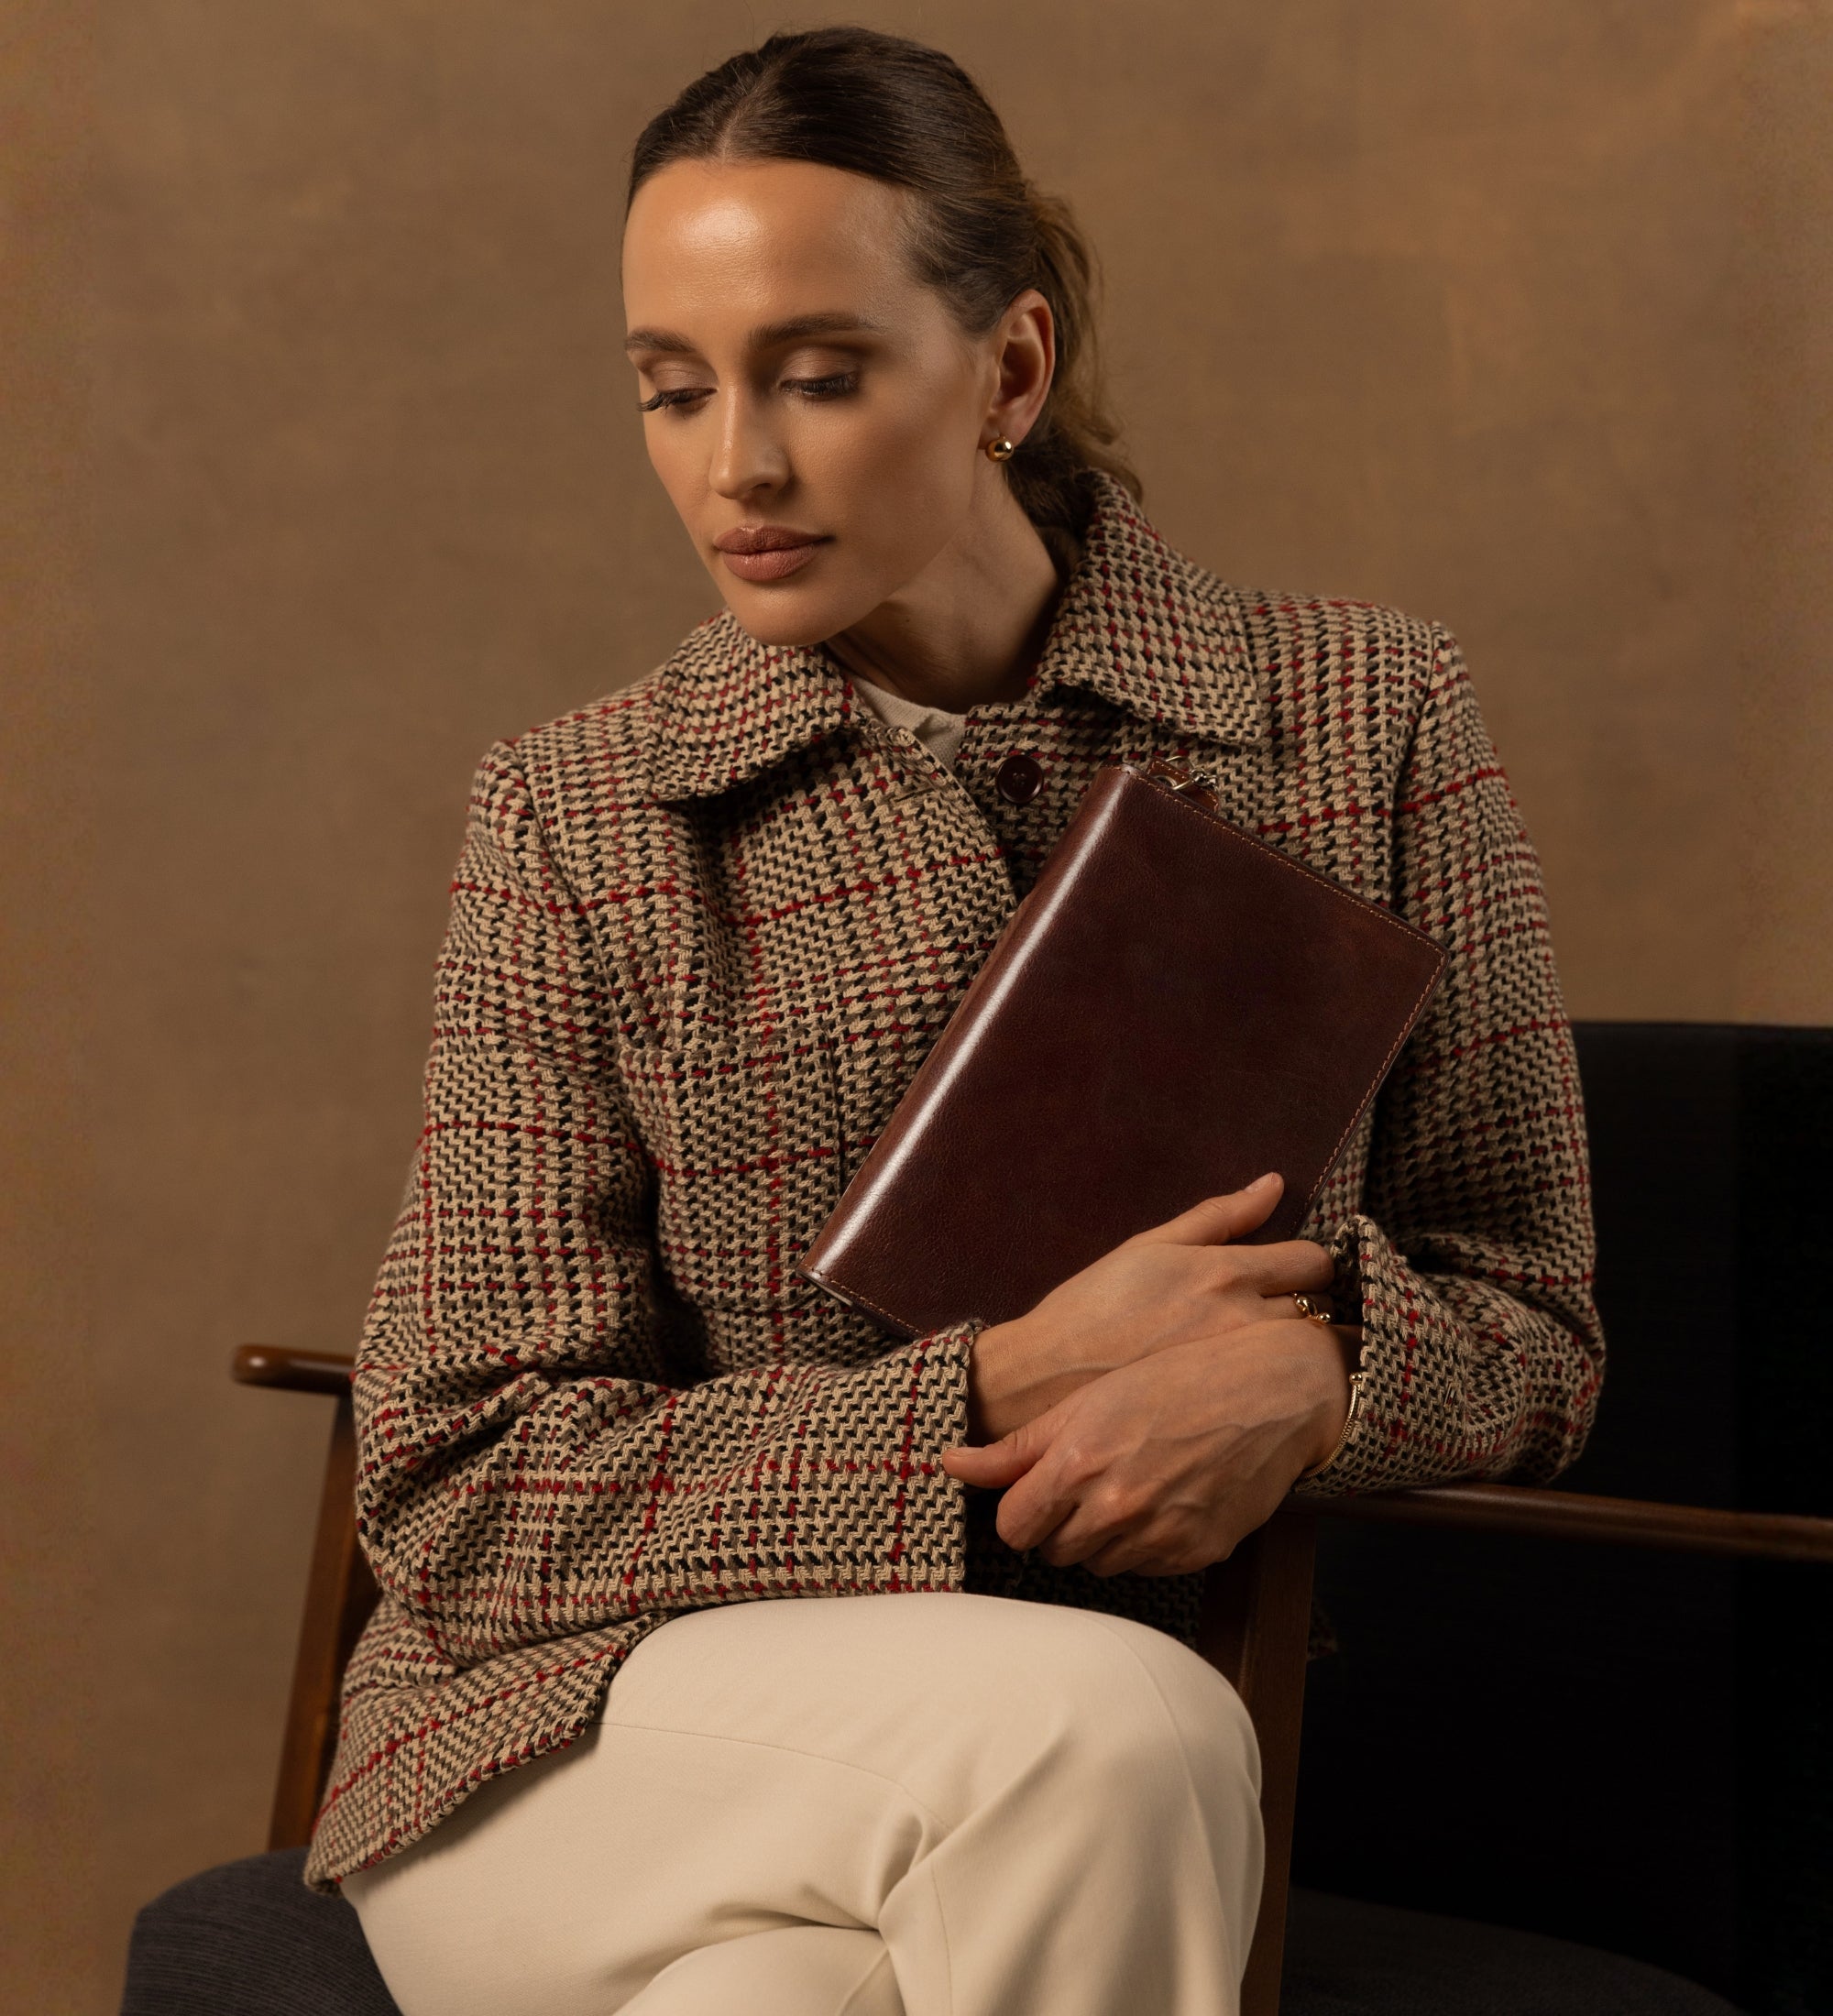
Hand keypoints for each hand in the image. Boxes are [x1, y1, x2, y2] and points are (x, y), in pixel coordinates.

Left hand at [943, 1317, 1357, 1576]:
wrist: (1270, 1392)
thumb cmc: (1173, 1380)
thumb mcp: (1086, 1401)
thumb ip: (1015, 1447)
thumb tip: (947, 1464)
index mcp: (1076, 1465)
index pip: (1013, 1527)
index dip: (1021, 1509)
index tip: (1037, 1490)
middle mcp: (1114, 1509)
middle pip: (1053, 1551)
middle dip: (1061, 1522)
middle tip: (1091, 1480)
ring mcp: (1157, 1536)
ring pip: (1099, 1563)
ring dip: (1103, 1537)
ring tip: (1131, 1484)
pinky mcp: (1196, 1554)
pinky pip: (1146, 1567)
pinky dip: (1147, 1544)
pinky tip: (1165, 1500)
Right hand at [964, 1171, 1334, 1441]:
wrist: (1047, 1381)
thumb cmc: (1090, 1307)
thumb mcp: (1150, 1245)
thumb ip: (1218, 1215)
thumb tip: (1273, 1184)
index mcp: (1224, 1272)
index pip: (1314, 1261)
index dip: (1312, 1263)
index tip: (1296, 1269)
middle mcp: (1243, 1321)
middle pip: (1321, 1308)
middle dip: (1312, 1304)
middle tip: (1285, 1310)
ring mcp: (1240, 1372)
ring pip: (1304, 1353)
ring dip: (1298, 1345)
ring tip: (1268, 1348)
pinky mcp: (1229, 1412)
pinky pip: (1279, 1392)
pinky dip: (1276, 1382)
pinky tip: (1252, 1384)